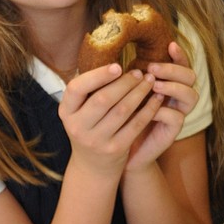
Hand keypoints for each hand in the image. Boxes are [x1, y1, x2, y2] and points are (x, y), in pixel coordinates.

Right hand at [60, 63, 163, 178]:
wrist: (93, 166)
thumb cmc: (90, 127)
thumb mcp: (80, 111)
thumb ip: (90, 90)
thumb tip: (111, 57)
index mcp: (66, 112)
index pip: (77, 88)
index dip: (97, 76)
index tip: (117, 66)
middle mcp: (77, 127)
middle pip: (103, 99)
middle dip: (124, 83)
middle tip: (139, 72)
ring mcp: (96, 140)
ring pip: (122, 110)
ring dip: (139, 92)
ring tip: (149, 81)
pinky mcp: (115, 149)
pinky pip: (136, 124)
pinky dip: (148, 109)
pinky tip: (157, 99)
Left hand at [124, 41, 198, 172]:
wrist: (120, 149)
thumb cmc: (119, 116)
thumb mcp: (123, 92)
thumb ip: (128, 76)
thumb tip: (120, 54)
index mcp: (168, 83)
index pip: (182, 64)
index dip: (180, 55)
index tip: (170, 45)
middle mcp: (177, 97)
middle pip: (191, 76)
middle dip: (173, 70)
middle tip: (152, 68)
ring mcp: (177, 113)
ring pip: (192, 95)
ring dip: (173, 87)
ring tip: (154, 85)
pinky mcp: (172, 131)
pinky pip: (177, 117)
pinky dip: (163, 111)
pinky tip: (149, 111)